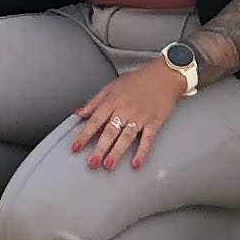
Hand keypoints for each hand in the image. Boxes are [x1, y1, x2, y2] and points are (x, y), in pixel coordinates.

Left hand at [64, 60, 183, 172]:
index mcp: (112, 101)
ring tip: (108, 165)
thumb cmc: (138, 80)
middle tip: (92, 163)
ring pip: (126, 136)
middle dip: (99, 148)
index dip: (84, 135)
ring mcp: (140, 117)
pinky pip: (147, 139)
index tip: (75, 148)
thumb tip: (79, 113)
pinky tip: (136, 163)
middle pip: (110, 131)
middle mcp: (125, 109)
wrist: (164, 75)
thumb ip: (94, 102)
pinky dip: (142, 152)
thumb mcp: (112, 86)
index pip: (95, 120)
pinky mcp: (154, 122)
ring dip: (117, 152)